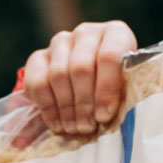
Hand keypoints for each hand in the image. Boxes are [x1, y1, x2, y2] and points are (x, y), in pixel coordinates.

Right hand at [21, 21, 136, 135]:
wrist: (93, 79)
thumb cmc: (117, 84)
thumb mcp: (125, 87)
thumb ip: (119, 97)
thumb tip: (105, 118)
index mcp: (115, 34)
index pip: (109, 56)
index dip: (106, 89)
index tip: (104, 116)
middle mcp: (86, 33)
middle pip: (80, 67)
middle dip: (83, 103)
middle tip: (86, 127)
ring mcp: (60, 42)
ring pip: (58, 75)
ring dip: (65, 108)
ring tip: (73, 128)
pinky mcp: (39, 56)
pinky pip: (36, 81)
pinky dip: (47, 107)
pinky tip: (57, 124)